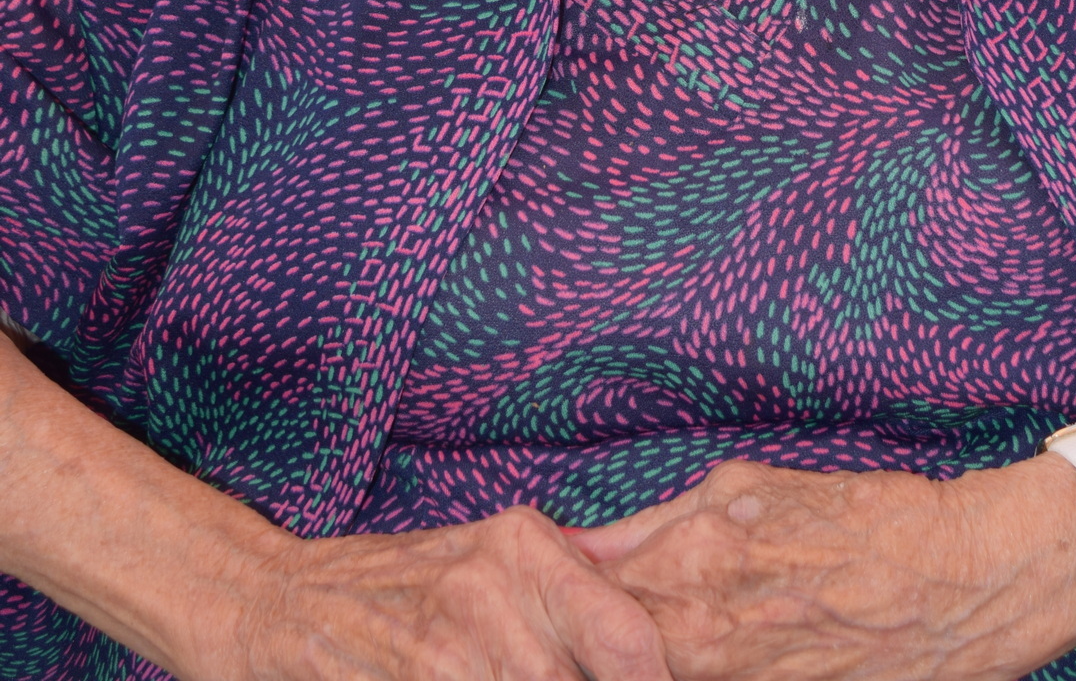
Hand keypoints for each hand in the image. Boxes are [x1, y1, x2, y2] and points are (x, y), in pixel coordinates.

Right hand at [232, 507, 673, 680]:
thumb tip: (660, 620)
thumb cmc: (403, 585)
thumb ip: (574, 582)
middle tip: (561, 680)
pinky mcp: (410, 680)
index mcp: (527, 544)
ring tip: (497, 677)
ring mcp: (448, 646)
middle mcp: (493, 585)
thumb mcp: (492, 557)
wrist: (278, 601)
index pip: (632, 642)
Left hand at [569, 455, 1075, 680]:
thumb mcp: (752, 489)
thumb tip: (578, 547)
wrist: (972, 572)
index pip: (588, 592)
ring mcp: (752, 666)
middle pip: (607, 647)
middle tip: (526, 657)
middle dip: (567, 651)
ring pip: (653, 673)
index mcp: (702, 545)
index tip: (511, 618)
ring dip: (617, 666)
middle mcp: (716, 614)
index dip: (544, 610)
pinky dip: (675, 678)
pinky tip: (668, 672)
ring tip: (581, 665)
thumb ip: (660, 525)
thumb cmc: (867, 515)